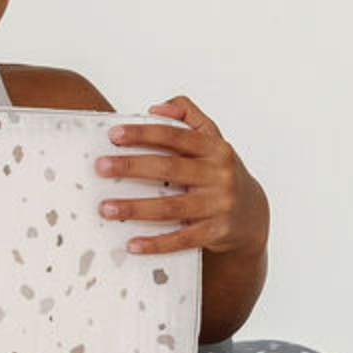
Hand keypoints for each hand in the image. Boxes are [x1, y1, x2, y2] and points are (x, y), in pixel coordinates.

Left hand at [96, 95, 269, 257]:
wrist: (252, 214)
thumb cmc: (220, 173)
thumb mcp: (213, 140)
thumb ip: (188, 117)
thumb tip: (156, 108)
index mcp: (215, 148)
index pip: (176, 136)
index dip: (144, 133)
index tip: (114, 134)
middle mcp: (219, 175)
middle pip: (169, 169)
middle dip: (131, 167)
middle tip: (100, 167)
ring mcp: (218, 205)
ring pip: (171, 207)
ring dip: (135, 208)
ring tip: (106, 208)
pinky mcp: (216, 232)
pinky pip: (181, 239)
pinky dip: (156, 243)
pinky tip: (131, 244)